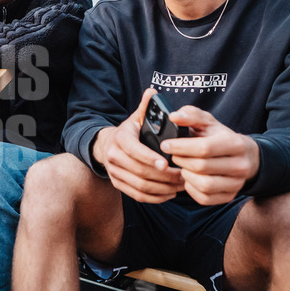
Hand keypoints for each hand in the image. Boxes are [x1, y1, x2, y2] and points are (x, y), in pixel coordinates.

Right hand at [94, 88, 184, 202]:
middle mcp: (114, 157)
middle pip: (140, 172)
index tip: (166, 164)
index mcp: (120, 139)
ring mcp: (115, 173)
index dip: (150, 158)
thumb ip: (146, 107)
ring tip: (180, 185)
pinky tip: (170, 194)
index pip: (134, 150)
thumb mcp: (136, 118)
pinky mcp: (118, 185)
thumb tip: (153, 92)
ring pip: (140, 186)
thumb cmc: (128, 132)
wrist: (106, 147)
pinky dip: (155, 198)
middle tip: (183, 176)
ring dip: (163, 188)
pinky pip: (137, 195)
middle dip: (164, 176)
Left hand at [161, 106, 260, 204]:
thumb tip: (174, 116)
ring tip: (183, 166)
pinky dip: (191, 189)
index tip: (165, 145)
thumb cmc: (220, 136)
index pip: (204, 148)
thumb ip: (190, 115)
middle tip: (174, 155)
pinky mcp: (229, 196)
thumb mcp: (207, 122)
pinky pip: (204, 198)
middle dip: (181, 160)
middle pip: (201, 167)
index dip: (180, 147)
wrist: (244, 156)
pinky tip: (190, 178)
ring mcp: (237, 184)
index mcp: (236, 144)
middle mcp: (241, 166)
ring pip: (203, 185)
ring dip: (186, 176)